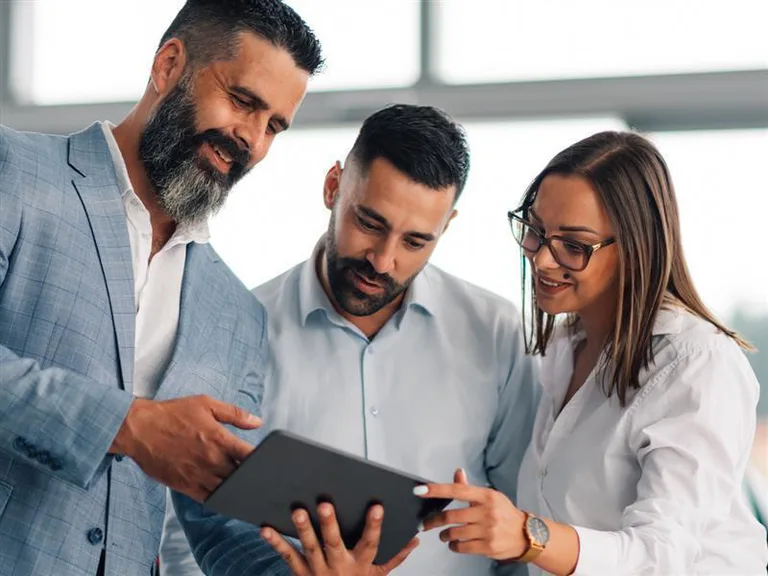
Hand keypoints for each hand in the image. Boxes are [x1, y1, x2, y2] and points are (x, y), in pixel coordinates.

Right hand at [110, 395, 261, 501]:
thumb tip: (257, 422)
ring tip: (248, 489)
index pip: (249, 455)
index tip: (269, 462)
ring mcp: (197, 475)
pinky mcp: (184, 486)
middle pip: (240, 476)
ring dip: (238, 490)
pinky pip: (208, 498)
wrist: (139, 429)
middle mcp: (210, 460)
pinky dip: (220, 499)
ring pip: (226, 491)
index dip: (261, 460)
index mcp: (218, 439)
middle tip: (261, 477)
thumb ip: (234, 414)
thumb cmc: (172, 414)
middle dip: (252, 477)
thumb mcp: (206, 404)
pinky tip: (227, 497)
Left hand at [261, 502, 418, 574]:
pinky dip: (276, 542)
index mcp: (360, 563)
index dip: (374, 525)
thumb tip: (414, 539)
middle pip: (334, 543)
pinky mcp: (301, 573)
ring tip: (297, 510)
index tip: (377, 506)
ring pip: (310, 548)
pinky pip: (288, 556)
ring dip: (303, 529)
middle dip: (329, 524)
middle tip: (323, 505)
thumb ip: (396, 556)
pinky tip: (266, 528)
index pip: (370, 543)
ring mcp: (318, 570)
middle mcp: (339, 566)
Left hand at [416, 468, 526, 560]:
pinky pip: (462, 547)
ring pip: (455, 532)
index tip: (420, 490)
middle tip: (426, 523)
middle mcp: (486, 512)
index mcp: (486, 496)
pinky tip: (454, 543)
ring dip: (444, 535)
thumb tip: (458, 473)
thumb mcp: (490, 496)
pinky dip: (454, 546)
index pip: (456, 490)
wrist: (527, 535)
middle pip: (451, 516)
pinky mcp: (488, 547)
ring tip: (444, 534)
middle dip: (434, 521)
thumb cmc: (505, 514)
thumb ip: (470, 488)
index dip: (436, 490)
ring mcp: (488, 530)